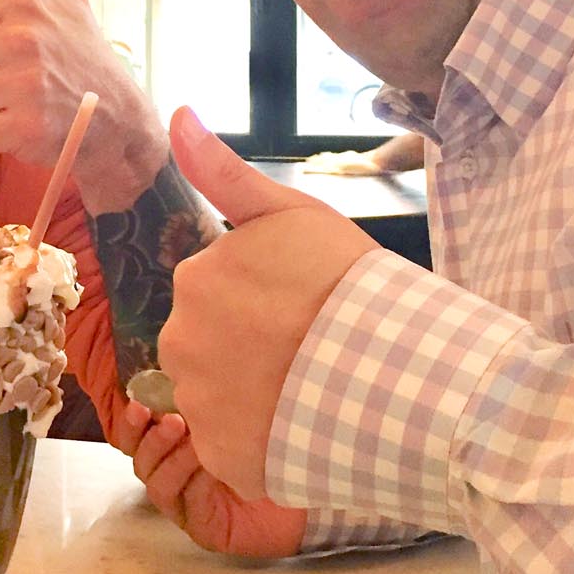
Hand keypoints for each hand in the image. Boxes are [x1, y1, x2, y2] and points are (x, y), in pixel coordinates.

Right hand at [111, 399, 304, 556]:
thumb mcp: (236, 414)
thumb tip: (187, 366)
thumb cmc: (271, 445)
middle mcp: (174, 474)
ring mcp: (185, 503)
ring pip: (156, 484)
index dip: (133, 422)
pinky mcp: (200, 527)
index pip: (140, 436)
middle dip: (149, 440)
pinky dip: (193, 482)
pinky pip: (185, 503)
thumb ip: (209, 398)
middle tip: (171, 421)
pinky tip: (211, 467)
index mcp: (175, 446)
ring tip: (193, 442)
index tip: (139, 403)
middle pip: (141, 460)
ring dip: (170, 460)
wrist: (305, 490)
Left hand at [159, 107, 378, 499]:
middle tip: (310, 349)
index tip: (304, 307)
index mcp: (195, 281)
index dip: (263, 301)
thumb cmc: (350, 286)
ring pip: (218, 397)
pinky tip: (303, 427)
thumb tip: (176, 114)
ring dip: (254, 395)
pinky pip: (233, 446)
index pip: (216, 293)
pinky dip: (262, 440)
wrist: (396, 378)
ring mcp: (199, 407)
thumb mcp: (292, 213)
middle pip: (208, 346)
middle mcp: (180, 344)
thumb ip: (225, 171)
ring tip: (312, 390)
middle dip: (248, 347)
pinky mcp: (222, 459)